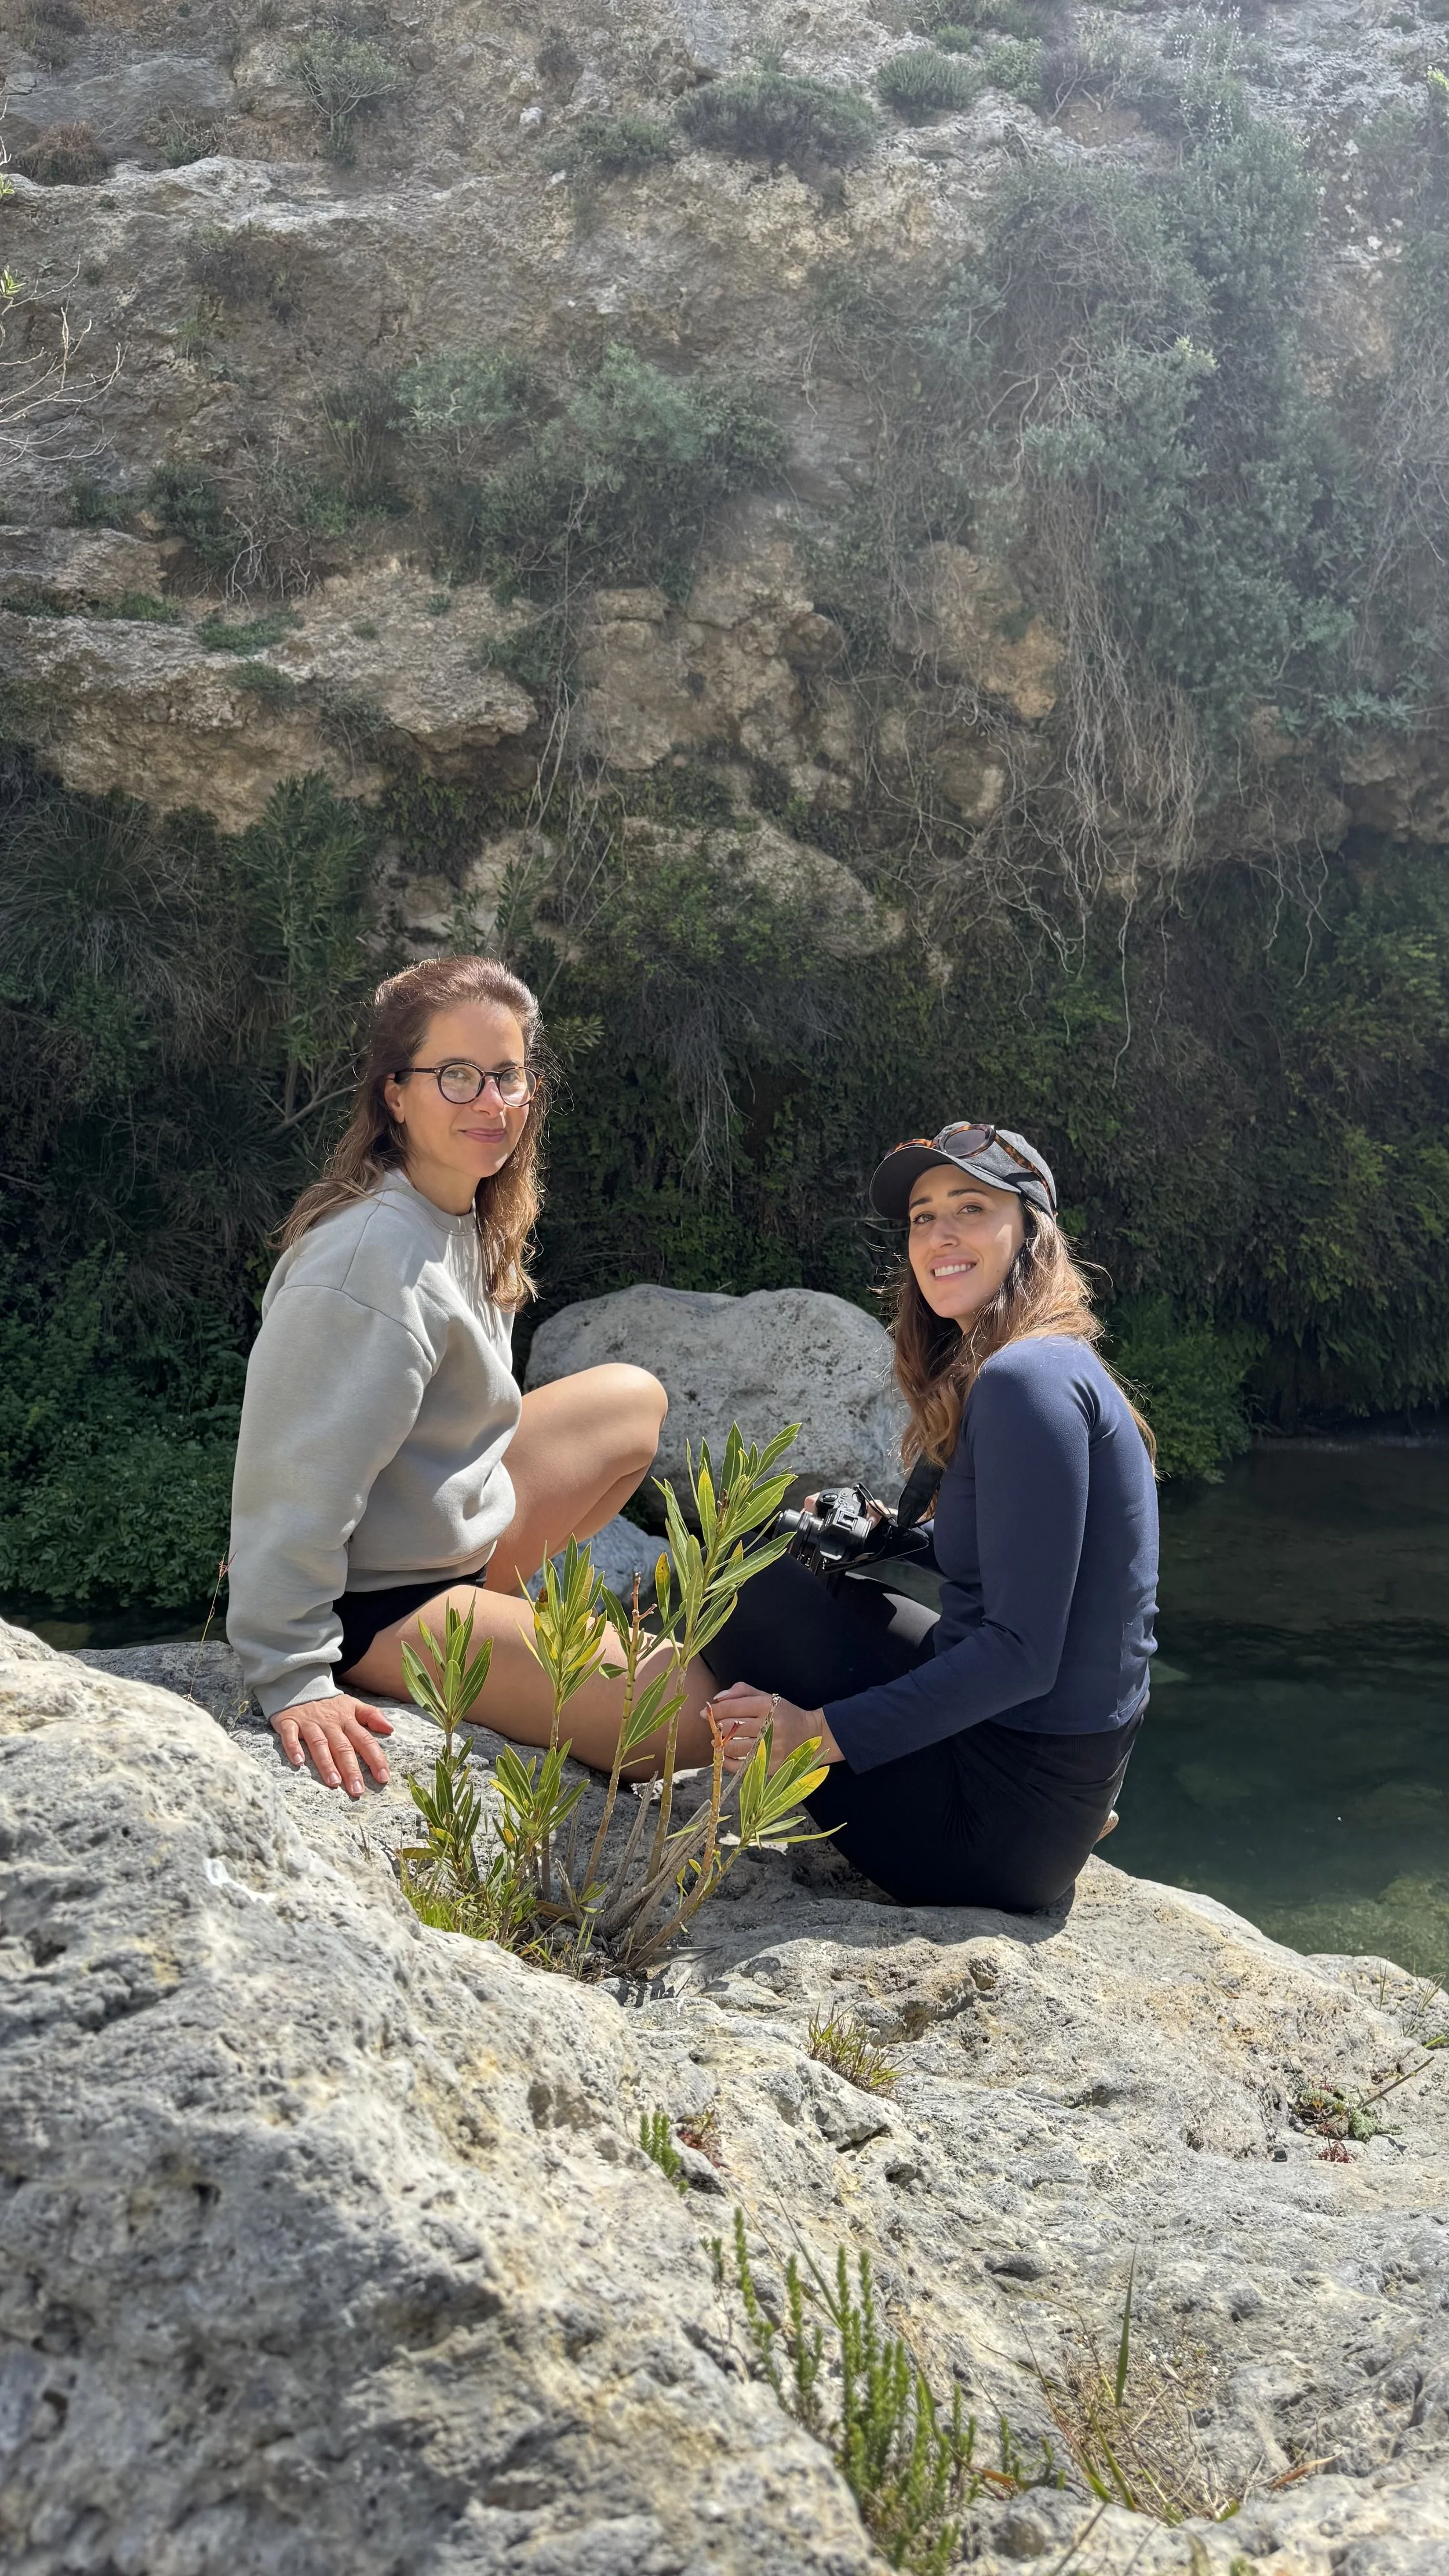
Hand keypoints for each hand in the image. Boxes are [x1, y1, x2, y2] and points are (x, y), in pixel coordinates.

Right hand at [271, 1694, 392, 1797]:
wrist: (298, 1688)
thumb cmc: (328, 1704)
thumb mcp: (351, 1704)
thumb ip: (371, 1716)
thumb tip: (390, 1729)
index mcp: (346, 1719)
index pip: (364, 1740)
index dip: (375, 1758)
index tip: (383, 1777)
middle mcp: (329, 1723)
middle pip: (342, 1747)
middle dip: (351, 1769)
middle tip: (357, 1790)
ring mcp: (309, 1723)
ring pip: (319, 1744)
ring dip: (326, 1763)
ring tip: (334, 1783)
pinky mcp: (289, 1723)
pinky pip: (290, 1736)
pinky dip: (293, 1747)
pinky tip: (298, 1762)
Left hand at [709, 1681, 840, 1774]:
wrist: (812, 1736)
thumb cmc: (785, 1714)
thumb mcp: (768, 1697)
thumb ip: (743, 1692)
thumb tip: (718, 1698)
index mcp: (767, 1706)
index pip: (733, 1707)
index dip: (716, 1710)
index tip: (706, 1712)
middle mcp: (769, 1726)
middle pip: (731, 1727)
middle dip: (717, 1727)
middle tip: (713, 1727)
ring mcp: (770, 1747)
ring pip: (734, 1747)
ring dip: (721, 1744)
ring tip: (718, 1741)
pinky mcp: (770, 1765)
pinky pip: (741, 1765)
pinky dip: (728, 1762)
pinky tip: (726, 1756)